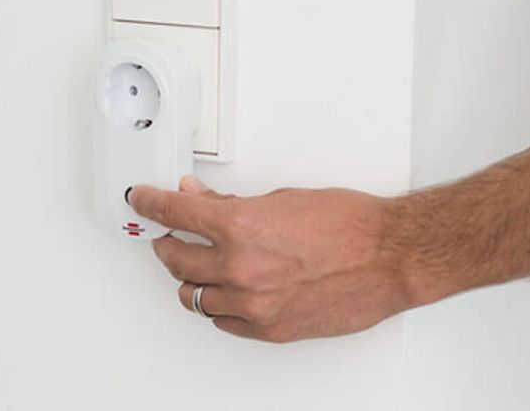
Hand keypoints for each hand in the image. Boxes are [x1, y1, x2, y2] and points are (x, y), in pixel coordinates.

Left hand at [128, 176, 420, 342]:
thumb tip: (199, 199)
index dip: (149, 204)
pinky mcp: (269, 329)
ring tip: (197, 265)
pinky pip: (223, 321)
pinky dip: (217, 305)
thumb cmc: (347, 224)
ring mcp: (253, 305)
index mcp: (239, 229)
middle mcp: (239, 270)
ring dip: (189, 279)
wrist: (389, 258)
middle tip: (170, 234)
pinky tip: (223, 291)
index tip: (140, 201)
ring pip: (194, 297)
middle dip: (167, 243)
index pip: (172, 215)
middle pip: (175, 260)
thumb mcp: (280, 199)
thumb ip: (231, 205)